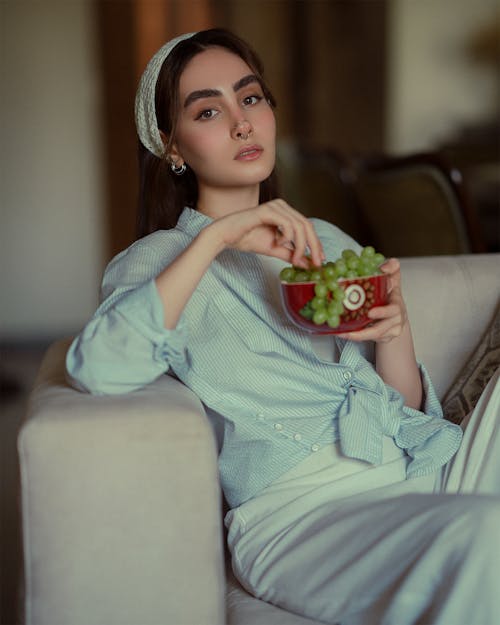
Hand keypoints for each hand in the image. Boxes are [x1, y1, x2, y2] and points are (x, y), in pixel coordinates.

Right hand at [209, 199, 324, 267]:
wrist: (225, 236)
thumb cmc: (246, 238)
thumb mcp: (273, 249)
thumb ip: (290, 254)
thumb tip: (307, 264)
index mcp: (285, 212)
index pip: (307, 226)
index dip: (316, 244)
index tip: (320, 260)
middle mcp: (282, 206)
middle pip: (307, 225)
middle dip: (314, 246)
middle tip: (316, 263)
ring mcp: (275, 206)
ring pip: (299, 226)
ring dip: (300, 245)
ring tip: (295, 259)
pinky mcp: (267, 210)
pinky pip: (286, 223)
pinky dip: (287, 237)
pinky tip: (278, 242)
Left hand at [336, 258, 407, 342]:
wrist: (396, 317)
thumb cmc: (390, 297)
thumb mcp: (392, 282)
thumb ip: (391, 270)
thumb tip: (384, 266)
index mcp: (396, 304)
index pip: (393, 308)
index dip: (383, 312)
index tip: (371, 312)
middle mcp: (395, 320)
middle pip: (383, 327)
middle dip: (368, 330)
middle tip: (352, 329)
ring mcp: (390, 331)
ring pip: (374, 335)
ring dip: (357, 335)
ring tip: (343, 333)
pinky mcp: (383, 338)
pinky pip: (369, 339)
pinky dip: (355, 337)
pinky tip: (342, 334)